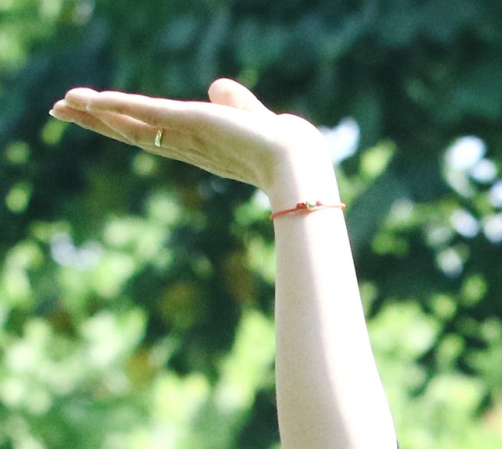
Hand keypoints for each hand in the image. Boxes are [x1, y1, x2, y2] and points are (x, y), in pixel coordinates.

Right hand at [50, 78, 332, 206]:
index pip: (152, 132)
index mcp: (199, 144)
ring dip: (96, 113)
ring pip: (131, 125)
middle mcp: (187, 145)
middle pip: (131, 131)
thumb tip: (218, 88)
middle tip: (61, 110)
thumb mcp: (254, 116)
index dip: (122, 122)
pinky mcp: (190, 124)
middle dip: (96, 120)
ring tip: (62, 106)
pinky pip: (146, 114)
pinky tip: (90, 101)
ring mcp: (186, 136)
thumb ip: (234, 102)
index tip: (95, 115)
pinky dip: (118, 107)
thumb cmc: (285, 147)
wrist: (299, 165)